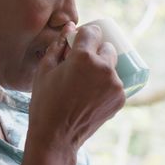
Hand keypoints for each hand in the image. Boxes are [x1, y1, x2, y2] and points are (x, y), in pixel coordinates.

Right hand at [21, 23, 125, 164]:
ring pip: (112, 67)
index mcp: (84, 57)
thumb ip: (58, 45)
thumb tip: (70, 27)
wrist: (56, 136)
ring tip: (84, 84)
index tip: (78, 42)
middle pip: (107, 48)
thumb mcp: (45, 69)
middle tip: (81, 65)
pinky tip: (90, 95)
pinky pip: (115, 83)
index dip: (84, 35)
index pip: (93, 32)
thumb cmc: (45, 101)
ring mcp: (115, 85)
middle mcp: (104, 68)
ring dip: (102, 69)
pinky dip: (106, 85)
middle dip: (96, 51)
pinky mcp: (120, 99)